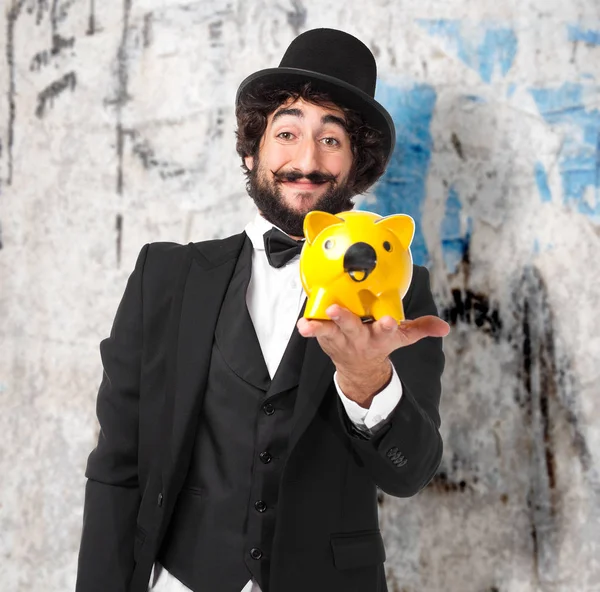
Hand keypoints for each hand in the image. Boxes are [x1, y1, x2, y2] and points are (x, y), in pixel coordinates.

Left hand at [296, 305, 449, 406]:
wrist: (360, 368)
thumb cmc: (381, 343)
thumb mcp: (403, 338)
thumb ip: (422, 328)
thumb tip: (445, 327)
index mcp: (381, 336)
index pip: (388, 330)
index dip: (389, 326)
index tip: (390, 321)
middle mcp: (360, 338)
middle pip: (353, 328)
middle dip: (345, 320)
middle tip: (336, 310)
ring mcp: (342, 340)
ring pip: (330, 333)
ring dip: (319, 328)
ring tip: (307, 325)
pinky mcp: (327, 340)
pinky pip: (317, 333)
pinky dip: (310, 328)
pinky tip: (302, 323)